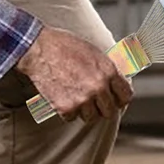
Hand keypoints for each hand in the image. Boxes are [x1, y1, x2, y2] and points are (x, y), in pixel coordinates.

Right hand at [17, 26, 132, 121]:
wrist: (38, 49)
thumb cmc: (64, 45)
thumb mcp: (94, 52)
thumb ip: (107, 70)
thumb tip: (117, 82)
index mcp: (108, 71)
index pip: (125, 96)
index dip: (119, 99)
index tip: (114, 100)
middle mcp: (98, 87)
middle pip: (109, 111)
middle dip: (101, 107)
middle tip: (92, 101)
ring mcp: (82, 99)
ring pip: (91, 117)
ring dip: (84, 110)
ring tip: (74, 96)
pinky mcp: (66, 107)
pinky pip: (72, 118)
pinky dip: (66, 111)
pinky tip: (62, 96)